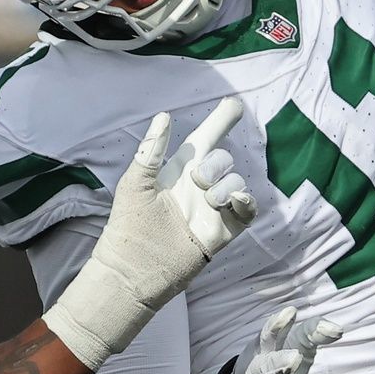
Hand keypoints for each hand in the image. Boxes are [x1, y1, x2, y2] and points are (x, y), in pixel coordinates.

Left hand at [146, 98, 256, 260]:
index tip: (234, 104)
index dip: (218, 122)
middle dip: (216, 163)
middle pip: (223, 158)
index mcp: (177, 172)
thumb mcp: (134, 182)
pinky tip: (232, 201)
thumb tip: (164, 115)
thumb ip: (151, 150)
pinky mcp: (222, 231)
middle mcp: (197, 187)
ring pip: (236, 181)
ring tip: (208, 199)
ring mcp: (212, 208)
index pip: (203, 140)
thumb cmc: (127, 225)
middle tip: (198, 179)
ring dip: (225, 184)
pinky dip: (245, 200)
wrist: (133, 269)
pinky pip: (247, 209)